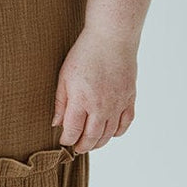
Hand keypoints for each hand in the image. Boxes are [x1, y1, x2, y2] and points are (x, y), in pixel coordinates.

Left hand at [51, 28, 136, 152]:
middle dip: (83, 146)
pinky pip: (125, 123)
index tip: (64, 141)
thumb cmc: (85, 54)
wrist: (112, 38)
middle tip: (77, 148)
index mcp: (81, 100)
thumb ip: (60, 102)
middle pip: (92, 137)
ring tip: (91, 143)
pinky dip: (117, 132)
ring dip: (99, 142)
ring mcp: (118, 103)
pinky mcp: (130, 98)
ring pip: (109, 134)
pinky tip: (110, 132)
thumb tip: (56, 124)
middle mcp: (101, 106)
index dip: (67, 140)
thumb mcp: (64, 77)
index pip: (73, 131)